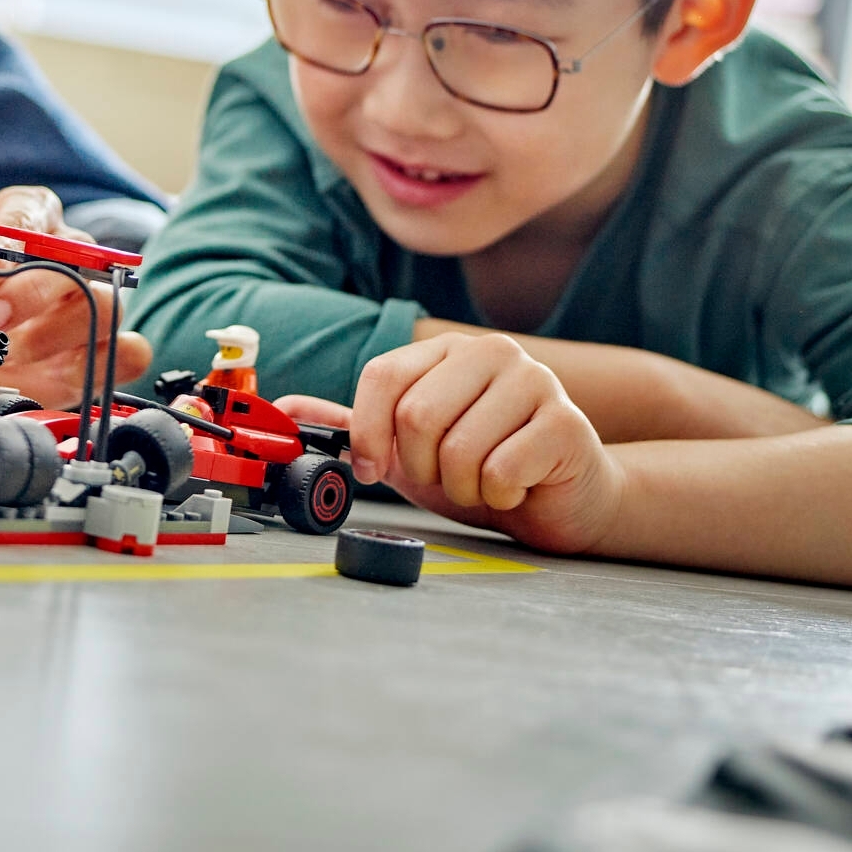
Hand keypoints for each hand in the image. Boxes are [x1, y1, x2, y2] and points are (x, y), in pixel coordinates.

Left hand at [0, 185, 150, 406]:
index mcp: (28, 223)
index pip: (27, 210)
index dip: (5, 238)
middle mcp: (70, 256)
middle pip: (75, 258)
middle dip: (27, 293)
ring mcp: (93, 304)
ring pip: (105, 305)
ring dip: (49, 336)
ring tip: (2, 357)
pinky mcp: (106, 353)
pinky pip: (129, 353)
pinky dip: (90, 368)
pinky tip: (42, 376)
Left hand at [277, 332, 624, 554]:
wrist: (566, 499)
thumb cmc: (485, 468)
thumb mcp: (408, 450)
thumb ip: (355, 425)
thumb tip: (285, 408)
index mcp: (449, 351)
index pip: (383, 377)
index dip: (367, 432)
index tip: (370, 467)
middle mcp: (493, 353)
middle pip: (416, 415)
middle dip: (421, 467)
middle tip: (446, 476)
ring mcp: (535, 382)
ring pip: (458, 448)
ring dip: (462, 486)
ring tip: (484, 481)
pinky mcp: (565, 423)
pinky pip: (500, 470)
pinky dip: (498, 495)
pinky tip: (516, 487)